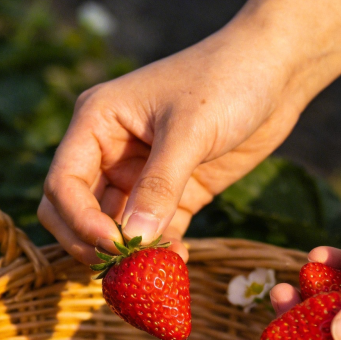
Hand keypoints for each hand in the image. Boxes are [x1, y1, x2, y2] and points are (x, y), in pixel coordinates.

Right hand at [38, 23, 303, 264]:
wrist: (277, 70)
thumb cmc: (227, 80)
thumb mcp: (189, 132)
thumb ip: (160, 186)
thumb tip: (134, 241)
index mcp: (97, 123)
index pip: (63, 183)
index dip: (79, 220)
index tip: (113, 244)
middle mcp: (109, 152)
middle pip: (75, 212)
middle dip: (91, 244)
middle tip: (123, 267)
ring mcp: (140, 176)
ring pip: (113, 229)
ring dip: (129, 254)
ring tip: (156, 270)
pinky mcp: (173, 195)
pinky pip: (153, 234)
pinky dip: (159, 251)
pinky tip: (179, 260)